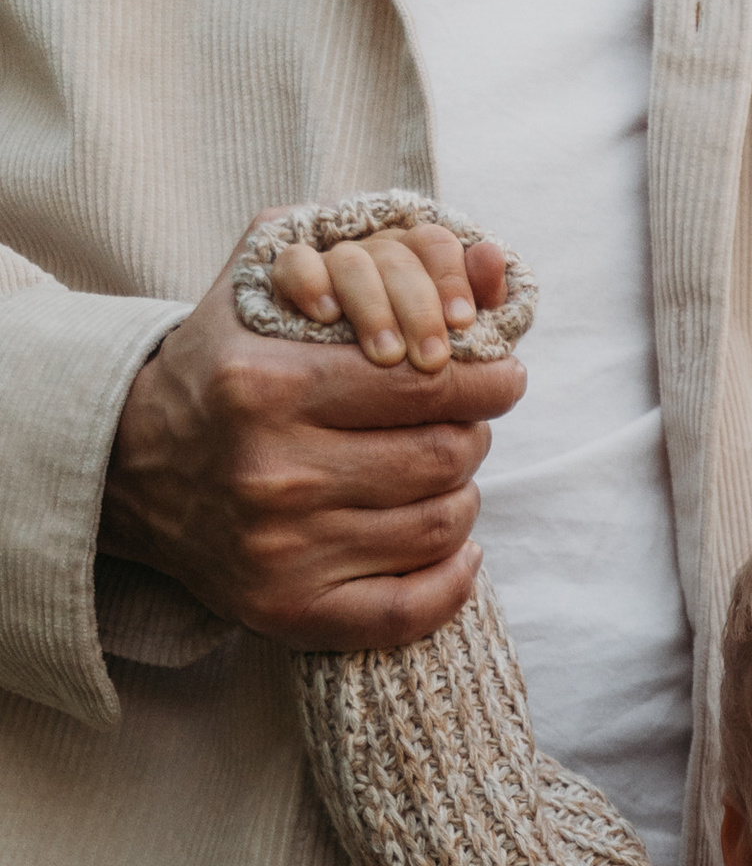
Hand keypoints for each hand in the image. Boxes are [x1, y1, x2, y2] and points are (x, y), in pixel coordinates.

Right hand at [99, 220, 524, 650]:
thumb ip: (347, 254)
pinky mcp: (290, 611)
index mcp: (269, 386)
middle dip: (473, 432)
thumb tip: (486, 260)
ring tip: (446, 474)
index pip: (425, 380)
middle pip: (444, 455)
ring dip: (463, 496)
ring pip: (440, 524)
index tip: (506, 373)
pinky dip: (454, 576)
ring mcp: (284, 551)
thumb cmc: (217, 373)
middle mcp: (276, 473)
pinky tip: (459, 548)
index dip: (486, 377)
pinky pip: (412, 608)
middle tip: (467, 422)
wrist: (130, 471)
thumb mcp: (257, 292)